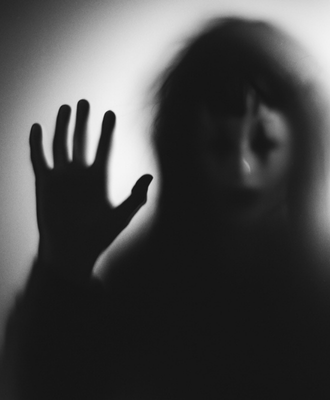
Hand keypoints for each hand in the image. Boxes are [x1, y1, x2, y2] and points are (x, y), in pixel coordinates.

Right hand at [30, 100, 152, 282]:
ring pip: (61, 144)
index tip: (110, 113)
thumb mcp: (122, 215)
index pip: (104, 147)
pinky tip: (38, 127)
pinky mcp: (44, 183)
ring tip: (66, 107)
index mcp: (99, 178)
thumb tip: (149, 176)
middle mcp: (80, 174)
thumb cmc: (99, 236)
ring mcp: (62, 177)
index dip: (106, 130)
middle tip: (85, 102)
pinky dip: (37, 143)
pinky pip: (39, 158)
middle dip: (83, 121)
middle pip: (81, 140)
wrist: (72, 252)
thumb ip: (136, 196)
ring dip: (63, 126)